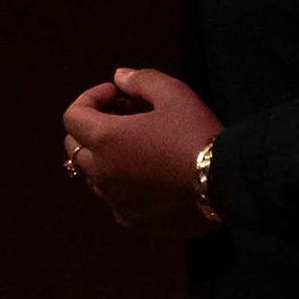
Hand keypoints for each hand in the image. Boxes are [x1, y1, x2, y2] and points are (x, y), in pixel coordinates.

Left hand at [57, 66, 223, 236]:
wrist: (225, 184)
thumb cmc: (196, 134)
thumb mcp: (173, 93)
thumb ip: (140, 80)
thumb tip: (119, 77)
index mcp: (105, 140)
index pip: (72, 116)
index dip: (90, 98)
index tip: (118, 94)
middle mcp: (101, 173)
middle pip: (74, 147)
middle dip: (91, 127)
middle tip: (124, 117)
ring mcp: (115, 201)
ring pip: (92, 177)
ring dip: (103, 158)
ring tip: (135, 147)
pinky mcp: (133, 221)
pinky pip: (113, 202)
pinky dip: (120, 186)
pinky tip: (145, 177)